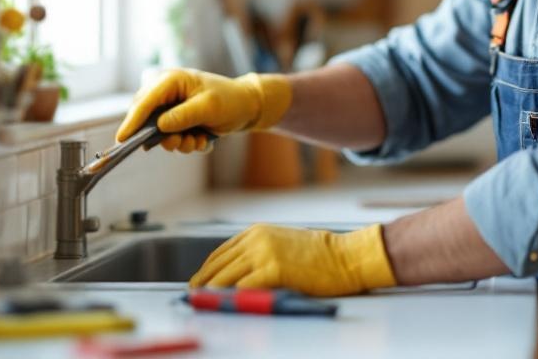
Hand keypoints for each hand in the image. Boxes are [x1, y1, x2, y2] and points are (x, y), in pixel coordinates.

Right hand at [115, 70, 291, 151]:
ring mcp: (172, 108)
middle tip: (180, 142)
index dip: (132, 120)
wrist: (247, 107)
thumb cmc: (231, 100)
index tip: (122, 139)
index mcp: (172, 80)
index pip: (145, 101)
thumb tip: (159, 126)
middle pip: (147, 119)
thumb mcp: (208, 107)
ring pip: (160, 133)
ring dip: (178, 142)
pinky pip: (172, 137)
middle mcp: (167, 93)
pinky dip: (186, 142)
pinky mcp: (178, 120)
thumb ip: (183, 116)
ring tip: (198, 140)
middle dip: (163, 136)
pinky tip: (203, 139)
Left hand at [189, 223, 396, 296]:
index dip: (206, 269)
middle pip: (218, 264)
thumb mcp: (282, 244)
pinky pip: (243, 287)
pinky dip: (230, 298)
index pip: (221, 252)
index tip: (197, 282)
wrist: (344, 257)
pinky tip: (224, 306)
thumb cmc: (319, 255)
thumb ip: (259, 253)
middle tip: (192, 297)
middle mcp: (257, 238)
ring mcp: (264, 253)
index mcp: (257, 231)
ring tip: (201, 304)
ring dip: (210, 292)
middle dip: (202, 282)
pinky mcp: (273, 270)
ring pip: (225, 276)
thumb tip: (235, 274)